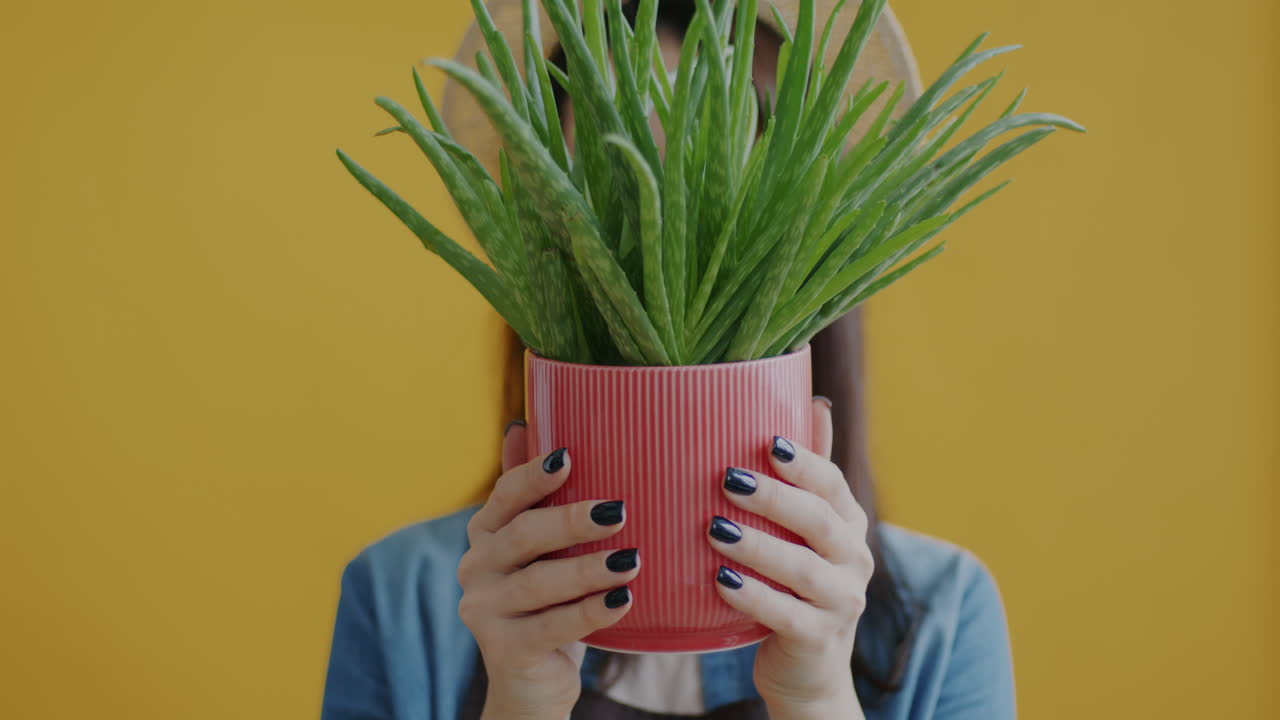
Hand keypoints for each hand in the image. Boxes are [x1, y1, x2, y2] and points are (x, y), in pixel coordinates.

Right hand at [458, 422, 640, 719]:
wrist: (532, 679)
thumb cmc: (547, 601)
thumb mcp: (540, 548)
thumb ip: (532, 494)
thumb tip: (523, 424)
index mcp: (484, 534)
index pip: (504, 496)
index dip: (533, 476)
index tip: (569, 457)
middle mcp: (475, 568)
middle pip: (522, 536)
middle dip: (571, 520)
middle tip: (620, 511)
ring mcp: (485, 611)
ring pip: (539, 583)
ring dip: (588, 569)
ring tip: (632, 559)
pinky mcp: (504, 650)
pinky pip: (552, 627)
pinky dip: (590, 612)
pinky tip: (623, 600)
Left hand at [706, 398, 871, 717]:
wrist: (807, 667)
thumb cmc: (795, 582)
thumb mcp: (805, 530)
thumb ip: (808, 473)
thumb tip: (816, 400)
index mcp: (849, 523)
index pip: (833, 483)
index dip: (804, 461)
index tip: (768, 442)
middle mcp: (854, 558)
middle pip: (819, 520)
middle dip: (774, 497)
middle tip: (726, 479)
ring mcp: (841, 601)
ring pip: (803, 568)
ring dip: (757, 546)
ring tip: (714, 529)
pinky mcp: (818, 638)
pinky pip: (785, 614)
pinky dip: (753, 597)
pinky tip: (720, 581)